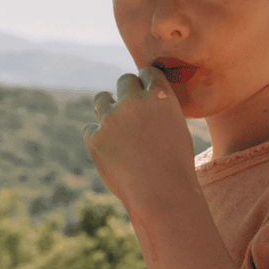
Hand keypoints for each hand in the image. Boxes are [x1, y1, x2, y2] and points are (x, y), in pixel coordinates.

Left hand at [84, 67, 196, 211]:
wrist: (163, 195)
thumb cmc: (176, 167)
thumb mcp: (178, 130)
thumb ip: (159, 110)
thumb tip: (143, 97)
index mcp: (160, 97)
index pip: (147, 72)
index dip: (146, 82)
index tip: (146, 93)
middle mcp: (135, 101)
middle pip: (124, 81)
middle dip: (127, 93)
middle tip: (132, 110)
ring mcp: (112, 119)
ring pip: (102, 99)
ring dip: (108, 108)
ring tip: (116, 125)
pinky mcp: (95, 138)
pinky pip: (91, 129)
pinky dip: (98, 137)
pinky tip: (111, 150)